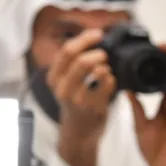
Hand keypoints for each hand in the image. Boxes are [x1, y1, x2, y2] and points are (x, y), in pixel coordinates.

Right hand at [47, 29, 115, 165]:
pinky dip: (112, 79)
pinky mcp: (92, 107)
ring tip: (106, 69)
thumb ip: (75, 63)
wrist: (78, 132)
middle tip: (105, 54)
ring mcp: (76, 98)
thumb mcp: (67, 82)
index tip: (98, 34)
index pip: (67, 51)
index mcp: (53, 77)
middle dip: (97, 51)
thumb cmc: (76, 102)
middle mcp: (61, 87)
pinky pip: (107, 84)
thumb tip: (92, 38)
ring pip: (93, 70)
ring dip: (104, 65)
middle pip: (79, 58)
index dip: (84, 39)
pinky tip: (111, 81)